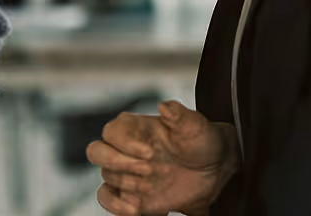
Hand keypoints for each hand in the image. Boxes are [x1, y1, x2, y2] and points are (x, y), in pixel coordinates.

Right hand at [86, 100, 238, 215]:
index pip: (111, 131)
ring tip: (152, 188)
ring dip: (127, 185)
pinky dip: (116, 206)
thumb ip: (179, 114)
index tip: (150, 152)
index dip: (125, 143)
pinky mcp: (132, 195)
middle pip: (97, 152)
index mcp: (134, 127)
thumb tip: (165, 106)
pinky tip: (136, 209)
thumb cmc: (200, 140)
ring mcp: (127, 173)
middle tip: (148, 171)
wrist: (213, 170)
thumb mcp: (194, 125)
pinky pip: (108, 199)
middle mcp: (125, 148)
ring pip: (106, 178)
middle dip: (118, 163)